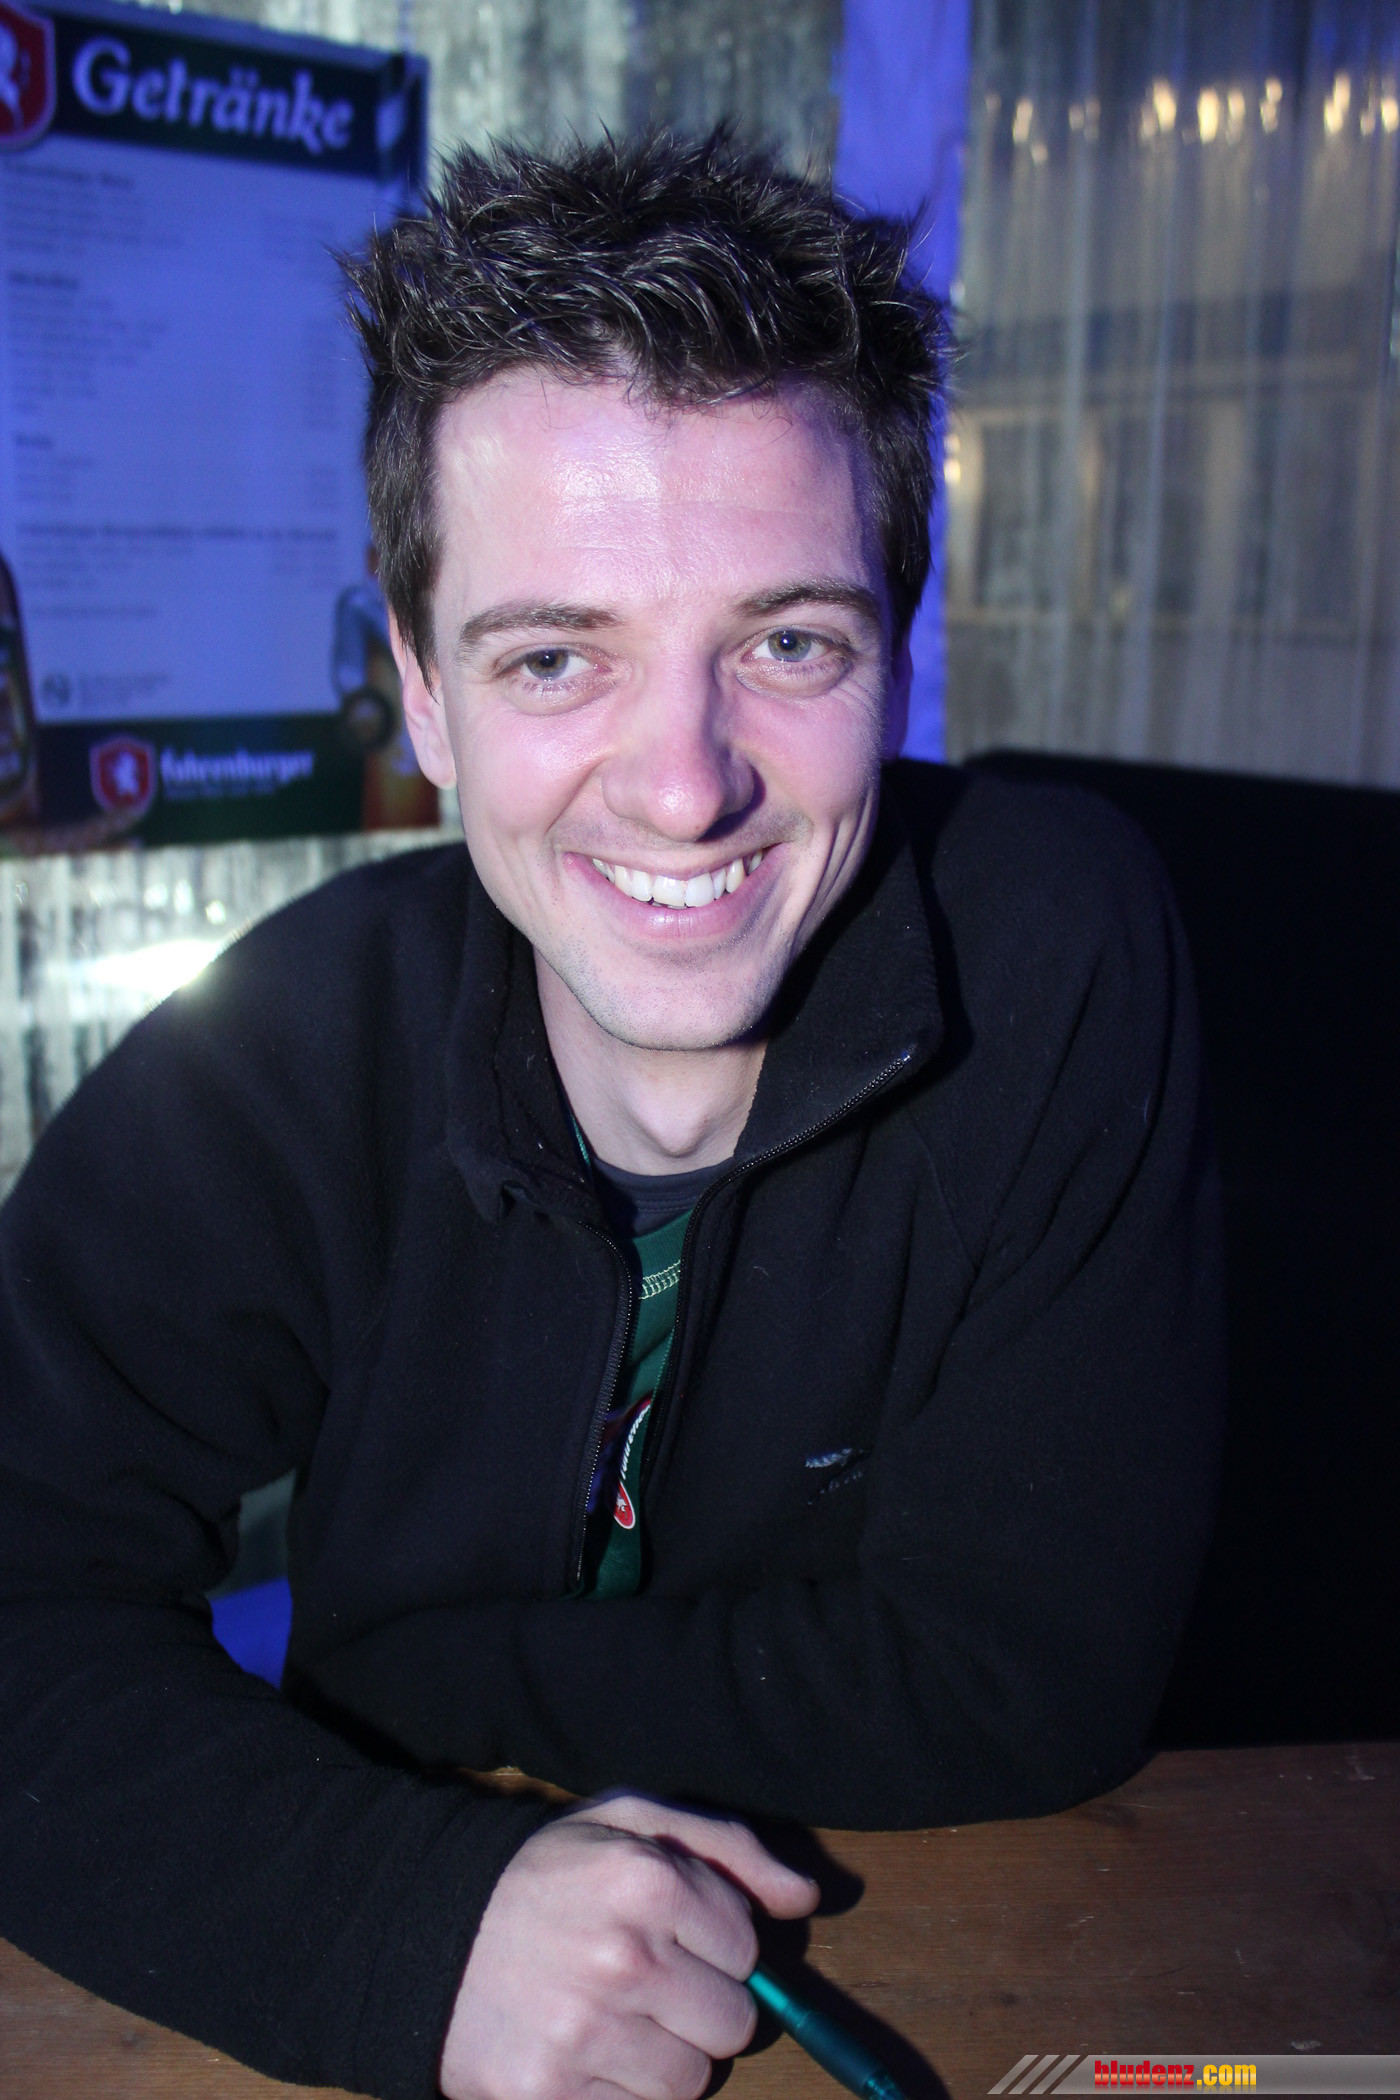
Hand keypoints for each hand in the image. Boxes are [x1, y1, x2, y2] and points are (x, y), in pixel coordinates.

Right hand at [439, 1792, 819, 2099]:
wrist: (426, 1930)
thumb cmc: (546, 1874)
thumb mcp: (629, 1823)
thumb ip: (728, 1850)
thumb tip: (806, 1897)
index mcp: (646, 1880)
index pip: (746, 1949)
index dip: (713, 1946)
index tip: (669, 1936)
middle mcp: (622, 1958)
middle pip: (733, 2024)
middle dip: (700, 2006)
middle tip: (647, 1983)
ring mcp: (585, 2034)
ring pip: (691, 2081)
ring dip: (664, 2057)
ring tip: (613, 2017)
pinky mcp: (550, 2096)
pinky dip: (620, 2093)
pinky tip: (583, 2052)